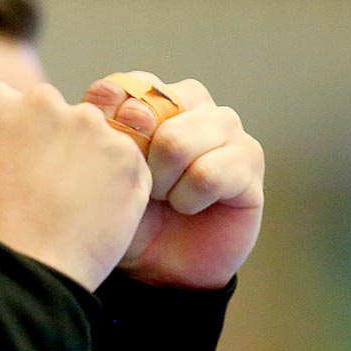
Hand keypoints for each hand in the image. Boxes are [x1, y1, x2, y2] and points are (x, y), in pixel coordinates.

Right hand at [0, 82, 149, 289]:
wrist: (20, 267)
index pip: (8, 105)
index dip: (10, 139)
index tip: (13, 167)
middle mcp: (44, 101)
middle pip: (54, 115)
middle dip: (52, 143)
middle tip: (46, 189)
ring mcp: (89, 125)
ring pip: (93, 137)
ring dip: (86, 162)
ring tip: (72, 207)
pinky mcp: (125, 155)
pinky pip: (124, 166)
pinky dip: (115, 188)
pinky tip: (95, 216)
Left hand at [83, 73, 263, 288]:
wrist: (158, 265)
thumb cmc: (129, 213)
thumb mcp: (104, 173)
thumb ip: (101, 131)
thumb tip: (102, 91)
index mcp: (154, 97)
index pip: (128, 85)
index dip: (112, 126)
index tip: (109, 162)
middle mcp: (193, 104)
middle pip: (153, 107)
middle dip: (135, 157)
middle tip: (140, 186)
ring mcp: (226, 129)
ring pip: (178, 140)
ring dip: (161, 181)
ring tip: (163, 199)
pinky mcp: (249, 161)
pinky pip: (208, 174)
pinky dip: (188, 199)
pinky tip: (187, 207)